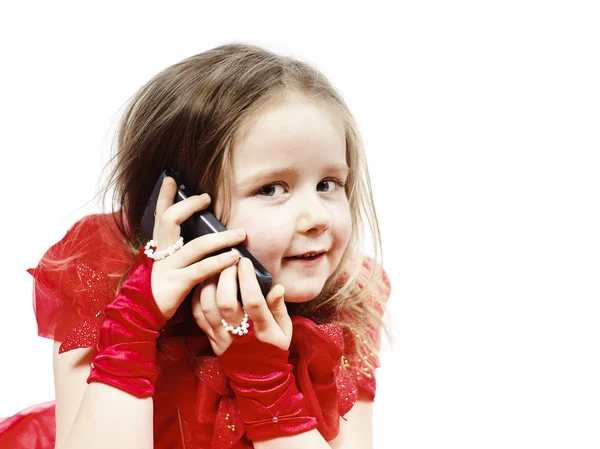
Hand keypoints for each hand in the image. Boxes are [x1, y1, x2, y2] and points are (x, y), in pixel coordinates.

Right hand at [149, 176, 246, 319]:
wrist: (141, 316)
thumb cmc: (162, 289)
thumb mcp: (166, 265)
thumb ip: (179, 250)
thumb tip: (203, 235)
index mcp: (158, 247)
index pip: (160, 216)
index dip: (164, 196)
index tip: (171, 178)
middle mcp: (160, 253)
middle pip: (170, 221)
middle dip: (189, 206)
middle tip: (207, 197)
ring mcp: (167, 268)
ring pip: (195, 246)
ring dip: (221, 238)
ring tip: (240, 233)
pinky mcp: (176, 284)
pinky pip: (201, 270)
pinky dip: (219, 263)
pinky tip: (234, 258)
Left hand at [191, 256, 291, 354]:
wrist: (258, 379)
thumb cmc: (274, 349)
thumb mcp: (286, 329)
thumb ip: (279, 308)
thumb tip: (278, 287)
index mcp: (262, 330)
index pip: (253, 301)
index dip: (247, 280)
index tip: (245, 262)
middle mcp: (239, 334)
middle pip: (226, 302)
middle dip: (226, 276)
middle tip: (229, 261)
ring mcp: (221, 338)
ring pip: (208, 307)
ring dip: (210, 283)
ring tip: (216, 267)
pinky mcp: (210, 340)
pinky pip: (198, 316)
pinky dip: (198, 296)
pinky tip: (204, 283)